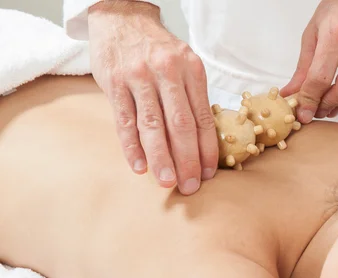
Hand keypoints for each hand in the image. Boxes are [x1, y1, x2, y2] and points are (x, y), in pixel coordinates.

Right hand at [88, 1, 217, 194]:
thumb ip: (192, 97)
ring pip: (152, 126)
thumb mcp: (184, 64)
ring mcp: (139, 77)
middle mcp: (168, 72)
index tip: (207, 173)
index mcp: (192, 69)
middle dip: (187, 160)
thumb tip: (202, 142)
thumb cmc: (157, 48)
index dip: (206, 149)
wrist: (122, 16)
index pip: (203, 118)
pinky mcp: (115, 82)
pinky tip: (139, 166)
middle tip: (189, 187)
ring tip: (167, 182)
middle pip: (181, 125)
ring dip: (161, 159)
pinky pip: (125, 121)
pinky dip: (132, 146)